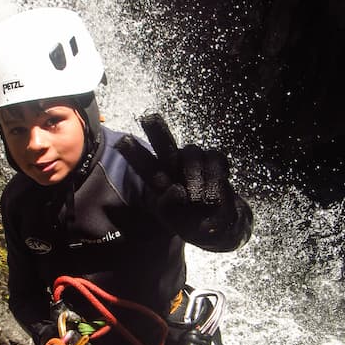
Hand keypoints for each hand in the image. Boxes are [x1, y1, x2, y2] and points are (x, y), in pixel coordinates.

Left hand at [115, 111, 242, 246]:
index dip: (134, 153)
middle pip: (164, 144)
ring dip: (197, 177)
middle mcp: (174, 167)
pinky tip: (219, 185)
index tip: (122, 141)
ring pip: (192, 152)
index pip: (143, 164)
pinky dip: (216, 176)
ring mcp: (194, 162)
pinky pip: (214, 158)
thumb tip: (177, 191)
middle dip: (156, 131)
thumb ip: (171, 207)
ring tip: (200, 201)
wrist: (221, 225)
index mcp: (159, 182)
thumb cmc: (194, 224)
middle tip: (148, 119)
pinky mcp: (213, 160)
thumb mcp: (177, 223)